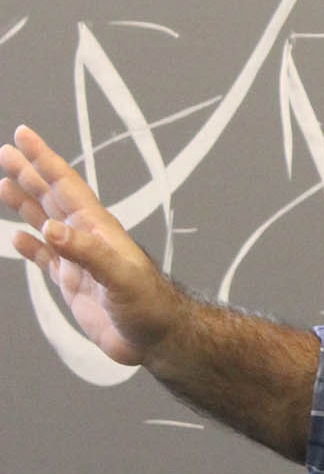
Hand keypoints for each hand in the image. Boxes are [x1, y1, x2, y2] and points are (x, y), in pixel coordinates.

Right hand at [0, 125, 181, 365]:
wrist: (158, 337)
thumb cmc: (150, 305)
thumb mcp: (120, 276)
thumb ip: (87, 252)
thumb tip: (50, 228)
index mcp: (97, 229)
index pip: (65, 185)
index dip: (44, 159)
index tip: (23, 135)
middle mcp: (86, 238)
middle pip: (51, 198)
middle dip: (28, 173)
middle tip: (5, 152)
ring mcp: (79, 260)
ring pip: (45, 222)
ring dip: (24, 203)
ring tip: (3, 183)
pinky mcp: (74, 284)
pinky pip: (45, 258)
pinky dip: (29, 246)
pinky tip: (16, 237)